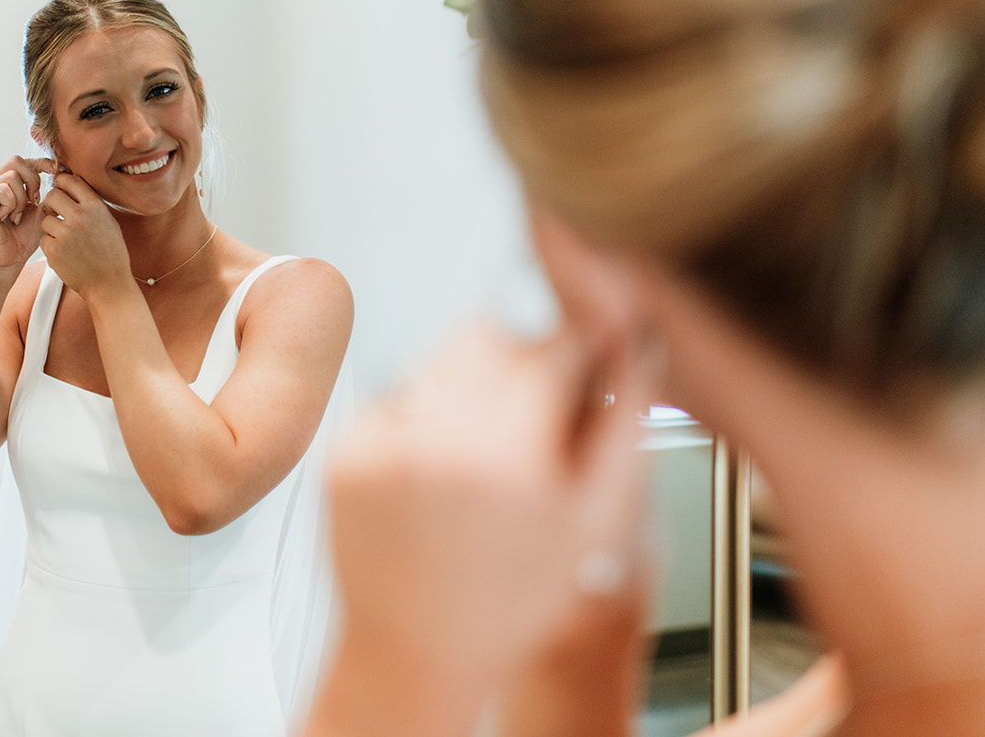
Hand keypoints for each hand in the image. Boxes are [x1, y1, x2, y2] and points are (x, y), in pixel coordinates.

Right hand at [0, 156, 58, 271]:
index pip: (25, 162)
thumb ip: (49, 195)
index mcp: (9, 185)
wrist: (7, 261)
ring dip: (21, 198)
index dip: (41, 162)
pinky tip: (6, 218)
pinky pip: (2, 190)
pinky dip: (10, 204)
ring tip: (17, 216)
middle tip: (34, 201)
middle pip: (16, 161)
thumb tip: (63, 175)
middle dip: (32, 179)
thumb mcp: (42, 213)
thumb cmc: (22, 239)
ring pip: (11, 176)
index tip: (56, 170)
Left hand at [38, 173, 134, 300]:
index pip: (71, 181)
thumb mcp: (109, 222)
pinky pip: (43, 239)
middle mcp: (80, 217)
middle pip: (52, 195)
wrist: (109, 284)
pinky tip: (65, 253)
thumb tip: (72, 186)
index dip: (62, 182)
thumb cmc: (111, 254)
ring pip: (45, 219)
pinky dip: (51, 245)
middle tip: (57, 213)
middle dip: (53, 203)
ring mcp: (65, 234)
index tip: (60, 187)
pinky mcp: (54, 251)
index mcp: (95, 207)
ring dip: (52, 228)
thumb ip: (91, 204)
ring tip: (66, 239)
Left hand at [324, 319, 655, 689]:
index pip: (551, 345)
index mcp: (504, 454)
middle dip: (522, 355)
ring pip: (440, 358)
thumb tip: (638, 350)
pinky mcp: (346, 450)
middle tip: (538, 404)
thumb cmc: (508, 603)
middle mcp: (435, 438)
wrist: (416, 653)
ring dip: (473, 382)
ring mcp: (382, 441)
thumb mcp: (594, 524)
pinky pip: (398, 394)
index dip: (581, 347)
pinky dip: (425, 414)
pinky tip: (442, 468)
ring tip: (487, 449)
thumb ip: (624, 427)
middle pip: (489, 333)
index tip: (589, 360)